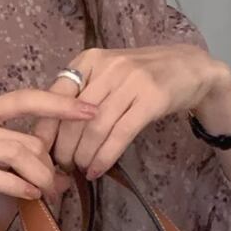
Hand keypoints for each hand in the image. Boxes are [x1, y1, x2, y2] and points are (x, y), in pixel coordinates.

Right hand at [0, 90, 96, 221]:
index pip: (26, 98)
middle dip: (52, 163)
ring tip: (49, 194)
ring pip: (16, 153)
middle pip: (27, 136)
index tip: (92, 110)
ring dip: (40, 177)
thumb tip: (37, 167)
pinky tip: (29, 196)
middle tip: (63, 185)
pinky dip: (18, 186)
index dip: (61, 103)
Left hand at [33, 45, 230, 178]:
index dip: (45, 128)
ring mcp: (131, 82)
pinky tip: (96, 170)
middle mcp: (108, 67)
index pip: (56, 96)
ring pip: (95, 128)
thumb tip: (50, 130)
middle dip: (62, 147)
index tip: (39, 151)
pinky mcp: (151, 100)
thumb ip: (81, 93)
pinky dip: (104, 157)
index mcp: (90, 60)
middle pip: (73, 116)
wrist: (192, 68)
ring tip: (78, 170)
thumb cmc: (144, 76)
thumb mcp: (108, 74)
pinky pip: (120, 135)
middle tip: (60, 167)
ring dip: (82, 156)